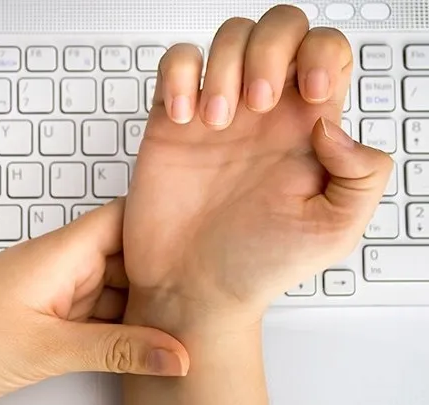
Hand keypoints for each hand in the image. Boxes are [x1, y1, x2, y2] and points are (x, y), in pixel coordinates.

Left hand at [0, 199, 188, 404]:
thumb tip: (174, 354)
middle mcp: (64, 264)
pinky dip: (119, 328)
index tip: (201, 242)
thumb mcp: (48, 348)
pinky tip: (139, 345)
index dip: (163, 224)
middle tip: (201, 299)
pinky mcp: (50, 315)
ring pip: (116, 290)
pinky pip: (98, 314)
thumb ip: (118, 351)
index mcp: (63, 252)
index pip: (125, 218)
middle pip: (128, 258)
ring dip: (141, 309)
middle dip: (161, 278)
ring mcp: (58, 291)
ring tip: (179, 326)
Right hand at [124, 5, 393, 321]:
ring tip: (218, 122)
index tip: (310, 96)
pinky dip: (178, 76)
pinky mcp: (173, 120)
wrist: (192, 286)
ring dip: (224, 67)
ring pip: (227, 37)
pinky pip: (175, 63)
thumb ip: (361, 174)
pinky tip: (183, 117)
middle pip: (279, 28)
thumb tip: (334, 126)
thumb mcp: (334, 232)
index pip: (326, 53)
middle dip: (269, 50)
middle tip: (257, 104)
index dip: (322, 55)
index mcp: (307, 130)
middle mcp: (264, 113)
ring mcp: (217, 111)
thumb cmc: (257, 265)